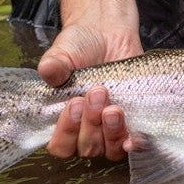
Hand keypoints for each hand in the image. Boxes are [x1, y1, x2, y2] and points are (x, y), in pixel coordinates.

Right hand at [40, 23, 142, 162]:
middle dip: (91, 122)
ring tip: (113, 106)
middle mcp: (86, 131)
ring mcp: (110, 129)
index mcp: (64, 121)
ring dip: (112, 131)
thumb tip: (48, 71)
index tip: (74, 104)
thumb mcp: (63, 53)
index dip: (66, 132)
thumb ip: (54, 65)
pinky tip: (135, 136)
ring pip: (111, 149)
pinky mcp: (133, 122)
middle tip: (96, 93)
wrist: (107, 33)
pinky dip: (135, 143)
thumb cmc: (79, 47)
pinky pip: (134, 143)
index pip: (61, 146)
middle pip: (88, 148)